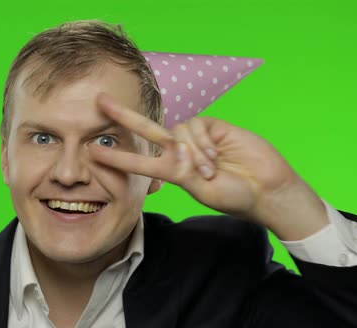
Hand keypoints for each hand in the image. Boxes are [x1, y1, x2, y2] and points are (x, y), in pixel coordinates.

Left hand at [89, 93, 327, 239]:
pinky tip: (216, 156)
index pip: (139, 160)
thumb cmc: (232, 196)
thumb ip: (181, 170)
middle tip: (99, 101)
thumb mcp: (198, 190)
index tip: (92, 152)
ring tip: (210, 170)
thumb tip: (175, 150)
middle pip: (146, 129)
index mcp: (172, 171)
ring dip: (192, 153)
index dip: (117, 156)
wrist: (264, 190)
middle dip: (122, 115)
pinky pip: (195, 127)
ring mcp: (196, 137)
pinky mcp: (213, 125)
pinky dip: (202, 143)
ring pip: (176, 131)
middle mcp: (179, 151)